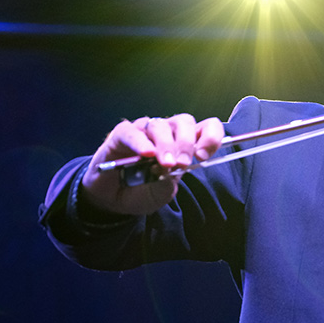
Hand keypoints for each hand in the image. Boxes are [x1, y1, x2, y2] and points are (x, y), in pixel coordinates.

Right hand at [80, 114, 224, 215]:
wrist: (113, 199)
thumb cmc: (143, 191)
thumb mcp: (162, 193)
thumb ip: (169, 183)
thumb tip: (171, 170)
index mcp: (185, 143)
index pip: (207, 128)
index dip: (211, 137)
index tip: (203, 156)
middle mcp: (167, 133)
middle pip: (185, 122)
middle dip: (187, 143)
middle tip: (182, 163)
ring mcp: (144, 132)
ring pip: (161, 125)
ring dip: (166, 144)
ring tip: (165, 164)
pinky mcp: (122, 134)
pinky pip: (132, 132)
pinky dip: (141, 142)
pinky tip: (146, 154)